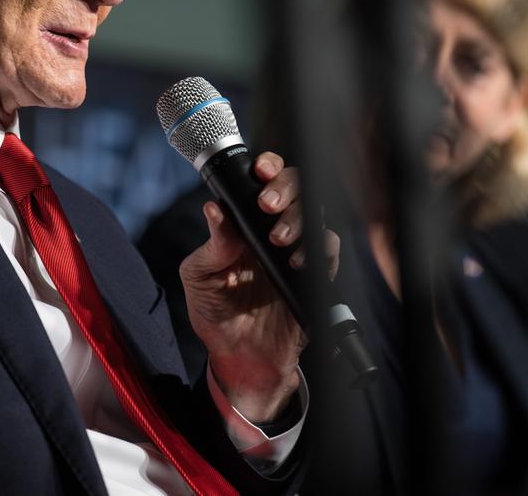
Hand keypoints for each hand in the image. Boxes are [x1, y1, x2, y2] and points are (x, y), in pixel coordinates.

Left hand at [178, 151, 340, 422]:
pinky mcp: (315, 276)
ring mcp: (298, 252)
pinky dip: (317, 248)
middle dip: (285, 187)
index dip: (268, 168)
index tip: (260, 170)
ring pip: (315, 213)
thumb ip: (211, 245)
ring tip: (278, 238)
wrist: (239, 359)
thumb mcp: (200, 278)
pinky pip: (328, 251)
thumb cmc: (216, 314)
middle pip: (296, 188)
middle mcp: (274, 232)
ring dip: (299, 217)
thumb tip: (214, 209)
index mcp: (246, 225)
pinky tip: (297, 261)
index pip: (263, 183)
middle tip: (267, 204)